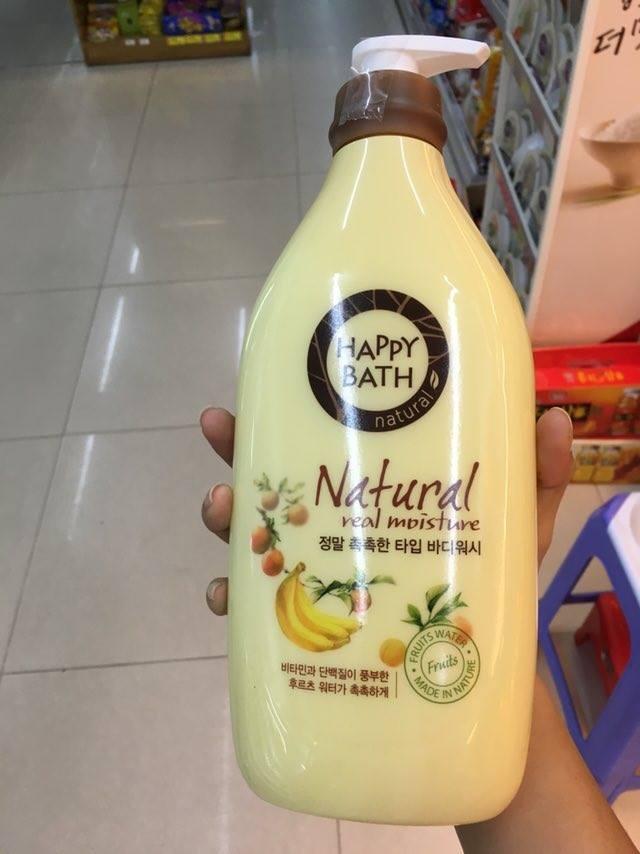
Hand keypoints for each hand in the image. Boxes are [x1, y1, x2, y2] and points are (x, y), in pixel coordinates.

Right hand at [200, 406, 573, 615]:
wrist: (477, 673)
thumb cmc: (491, 587)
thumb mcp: (515, 526)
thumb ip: (537, 478)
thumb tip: (558, 418)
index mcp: (370, 492)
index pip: (318, 444)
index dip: (278, 417)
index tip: (248, 396)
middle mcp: (334, 530)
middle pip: (271, 484)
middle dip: (236, 456)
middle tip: (221, 435)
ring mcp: (318, 578)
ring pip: (255, 541)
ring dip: (227, 523)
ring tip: (222, 510)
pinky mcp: (308, 633)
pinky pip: (259, 616)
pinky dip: (233, 602)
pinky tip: (225, 599)